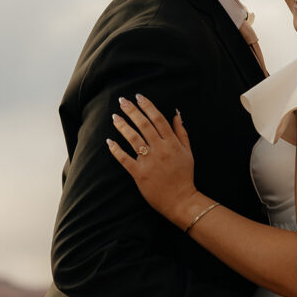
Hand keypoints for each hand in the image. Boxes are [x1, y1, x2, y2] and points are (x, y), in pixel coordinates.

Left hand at [107, 95, 198, 225]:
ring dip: (122, 125)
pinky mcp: (139, 173)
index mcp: (172, 143)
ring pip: (133, 138)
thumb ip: (181, 132)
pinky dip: (116, 149)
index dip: (147, 106)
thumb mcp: (188, 152)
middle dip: (131, 110)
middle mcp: (160, 149)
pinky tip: (109, 141)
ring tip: (114, 117)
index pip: (158, 119)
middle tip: (122, 101)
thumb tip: (176, 114)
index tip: (138, 97)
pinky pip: (124, 158)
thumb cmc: (184, 176)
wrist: (181, 200)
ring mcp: (149, 161)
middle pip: (143, 125)